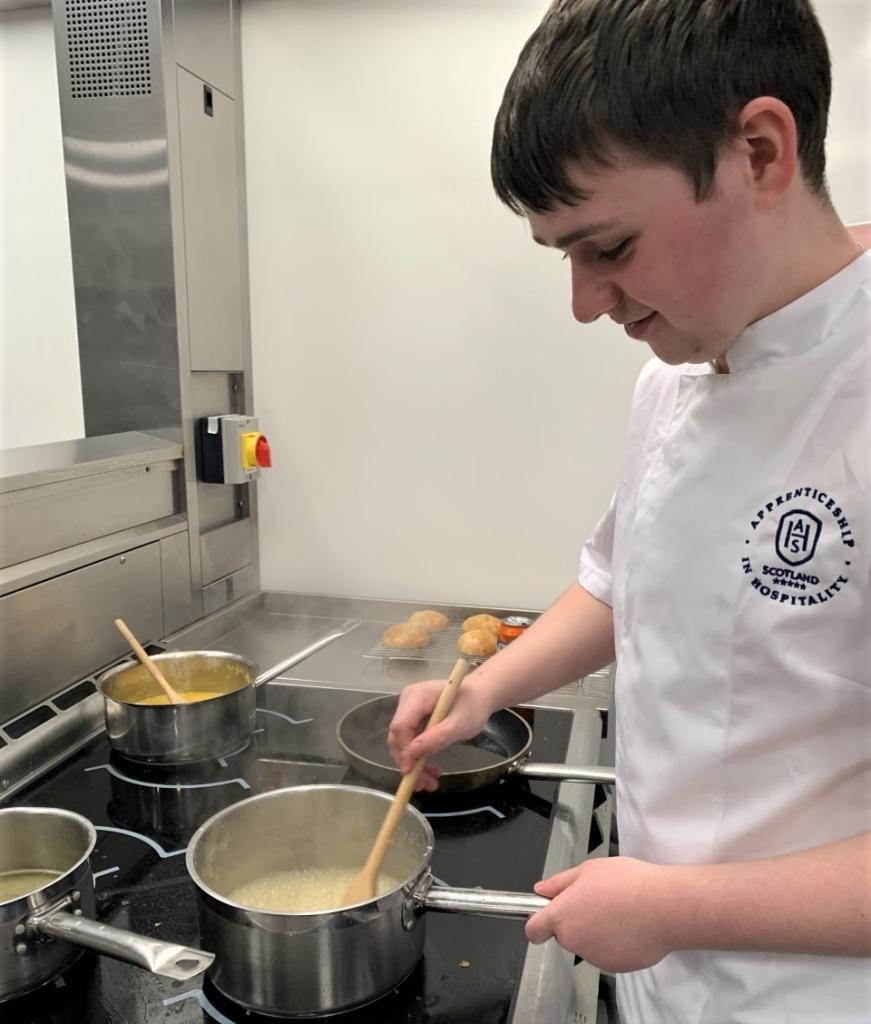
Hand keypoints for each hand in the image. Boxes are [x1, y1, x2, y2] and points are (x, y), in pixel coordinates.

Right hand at [386, 677, 493, 791]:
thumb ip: (437, 738)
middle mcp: (408, 701)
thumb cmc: (472, 706)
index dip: (404, 750)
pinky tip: (431, 770)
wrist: (480, 697)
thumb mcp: (460, 724)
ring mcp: (409, 710)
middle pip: (398, 735)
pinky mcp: (414, 719)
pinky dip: (420, 758)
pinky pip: (411, 741)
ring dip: (414, 764)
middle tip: (421, 784)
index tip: (411, 772)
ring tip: (430, 783)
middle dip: (408, 762)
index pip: (401, 725)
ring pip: (403, 742)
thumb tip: (413, 753)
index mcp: (417, 696)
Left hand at [525, 857, 676, 972]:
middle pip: (563, 934)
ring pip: (586, 943)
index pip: (533, 930)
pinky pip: (607, 953)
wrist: (664, 907)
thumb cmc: (628, 884)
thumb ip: (559, 882)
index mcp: (562, 916)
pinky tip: (629, 925)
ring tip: (617, 910)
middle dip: (574, 920)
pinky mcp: (615, 966)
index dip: (537, 921)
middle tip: (595, 900)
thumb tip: (541, 890)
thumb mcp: (587, 869)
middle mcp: (574, 941)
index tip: (544, 915)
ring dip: (595, 931)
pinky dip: (614, 942)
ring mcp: (595, 957)